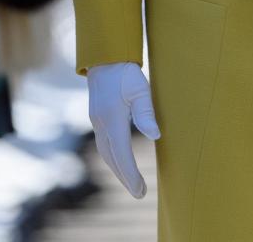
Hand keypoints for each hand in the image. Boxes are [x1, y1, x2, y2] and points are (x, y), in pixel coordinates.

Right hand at [87, 62, 160, 197]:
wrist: (105, 59)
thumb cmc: (126, 72)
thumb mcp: (140, 88)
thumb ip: (146, 112)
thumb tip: (155, 135)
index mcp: (112, 119)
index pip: (122, 153)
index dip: (130, 174)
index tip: (140, 190)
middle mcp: (101, 124)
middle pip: (112, 159)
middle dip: (125, 177)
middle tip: (139, 193)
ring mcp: (97, 122)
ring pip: (106, 154)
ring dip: (118, 170)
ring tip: (132, 182)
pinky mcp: (97, 119)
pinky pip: (104, 145)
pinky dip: (113, 158)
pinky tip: (121, 162)